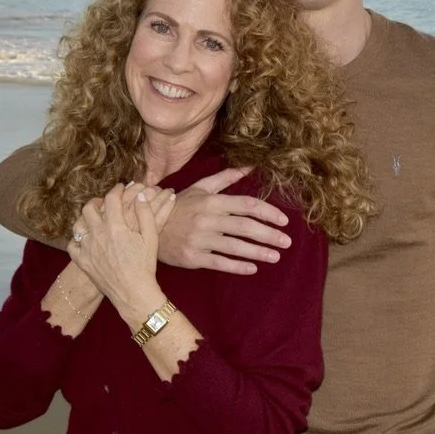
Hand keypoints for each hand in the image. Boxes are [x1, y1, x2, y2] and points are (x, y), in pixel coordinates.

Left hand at [68, 183, 175, 313]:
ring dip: (84, 218)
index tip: (120, 188)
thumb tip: (140, 196)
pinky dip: (77, 239)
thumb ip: (145, 214)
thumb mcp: (151, 237)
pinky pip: (72, 244)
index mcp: (115, 226)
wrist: (133, 292)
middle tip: (104, 202)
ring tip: (93, 219)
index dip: (116, 189)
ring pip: (77, 224)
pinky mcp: (82, 262)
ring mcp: (87, 248)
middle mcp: (97, 234)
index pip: (111, 199)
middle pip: (89, 208)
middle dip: (97, 201)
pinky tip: (85, 239)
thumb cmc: (145, 265)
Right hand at [158, 167, 291, 274]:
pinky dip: (237, 266)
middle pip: (244, 227)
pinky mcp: (192, 257)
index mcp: (211, 201)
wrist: (147, 226)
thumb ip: (226, 177)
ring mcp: (199, 239)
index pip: (246, 205)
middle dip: (269, 235)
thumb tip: (250, 166)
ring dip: (258, 252)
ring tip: (276, 256)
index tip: (284, 221)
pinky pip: (219, 263)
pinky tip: (252, 268)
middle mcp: (207, 219)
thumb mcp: (200, 187)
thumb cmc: (178, 206)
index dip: (268, 212)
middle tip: (286, 242)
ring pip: (235, 247)